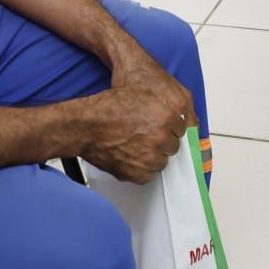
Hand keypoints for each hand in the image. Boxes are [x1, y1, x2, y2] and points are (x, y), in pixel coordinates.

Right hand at [77, 54, 194, 183]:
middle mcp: (162, 137)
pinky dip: (141, 169)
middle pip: (173, 146)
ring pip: (162, 162)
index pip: (181, 129)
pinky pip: (149, 175)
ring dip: (153, 156)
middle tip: (144, 136)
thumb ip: (166, 105)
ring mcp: (151, 157)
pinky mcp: (138, 173)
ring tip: (135, 146)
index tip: (158, 127)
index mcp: (168, 115)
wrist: (86, 125)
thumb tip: (182, 119)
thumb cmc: (110, 106)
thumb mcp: (144, 93)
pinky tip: (130, 156)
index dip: (168, 127)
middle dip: (162, 142)